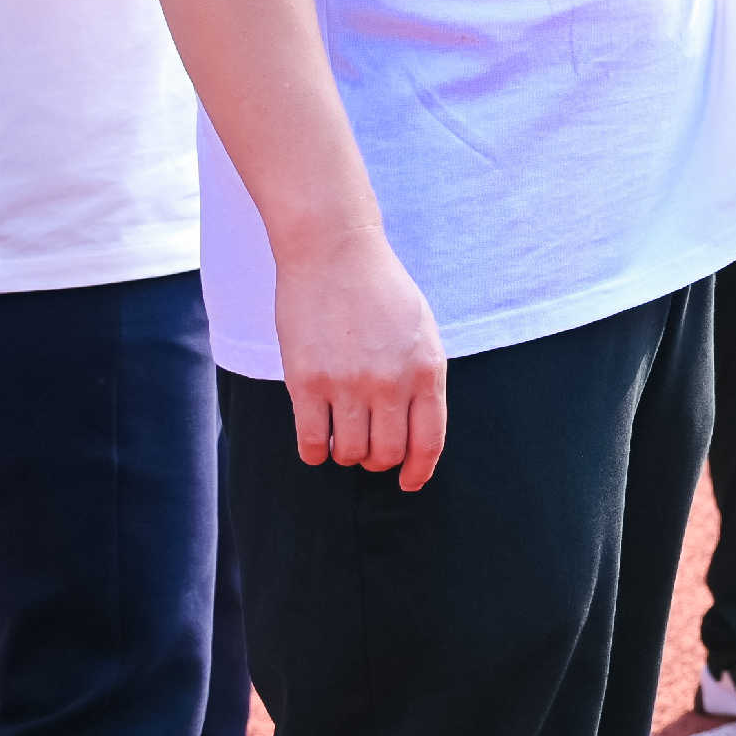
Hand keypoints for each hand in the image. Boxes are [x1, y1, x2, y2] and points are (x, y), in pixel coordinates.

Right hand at [273, 229, 450, 488]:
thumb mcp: (421, 331)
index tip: (408, 482)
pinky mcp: (307, 382)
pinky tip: (317, 441)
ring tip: (343, 436)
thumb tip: (417, 432)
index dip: (418, 471)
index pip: (429, 441)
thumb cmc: (380, 291)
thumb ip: (422, 378)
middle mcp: (392, 382)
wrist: (335, 253)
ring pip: (350, 453)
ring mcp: (348, 383)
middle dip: (379, 461)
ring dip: (347, 454)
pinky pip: (312, 442)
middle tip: (369, 450)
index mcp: (428, 369)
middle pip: (387, 454)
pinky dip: (315, 452)